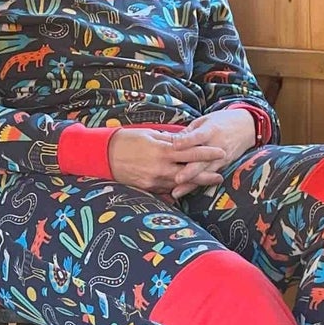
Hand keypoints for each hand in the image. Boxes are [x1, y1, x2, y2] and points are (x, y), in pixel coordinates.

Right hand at [107, 128, 227, 198]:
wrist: (102, 155)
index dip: (207, 152)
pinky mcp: (148, 188)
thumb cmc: (126, 140)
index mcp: (162, 150)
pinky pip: (166, 190)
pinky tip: (186, 189)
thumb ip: (168, 139)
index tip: (221, 152)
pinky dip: (177, 189)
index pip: (191, 152)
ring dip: (194, 183)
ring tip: (208, 181)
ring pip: (180, 183)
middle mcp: (160, 167)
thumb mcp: (148, 134)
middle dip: (207, 174)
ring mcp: (154, 180)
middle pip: (190, 173)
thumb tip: (184, 139)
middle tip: (221, 175)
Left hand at [167, 108, 257, 198]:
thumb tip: (168, 139)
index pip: (198, 136)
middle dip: (189, 171)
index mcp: (211, 130)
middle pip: (202, 160)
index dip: (187, 141)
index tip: (174, 145)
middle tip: (177, 179)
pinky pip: (209, 176)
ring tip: (177, 192)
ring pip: (204, 172)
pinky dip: (197, 184)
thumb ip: (188, 132)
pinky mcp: (224, 166)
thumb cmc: (221, 121)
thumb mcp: (205, 120)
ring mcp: (221, 158)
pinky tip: (186, 192)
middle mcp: (216, 146)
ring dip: (191, 183)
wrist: (247, 127)